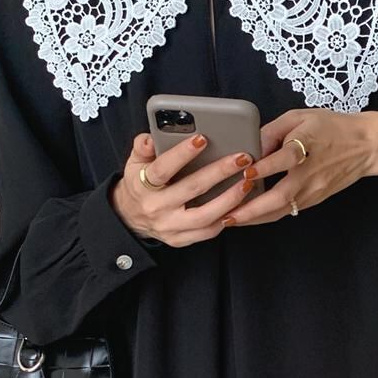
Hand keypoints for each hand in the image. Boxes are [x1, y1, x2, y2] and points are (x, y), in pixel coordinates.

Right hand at [111, 129, 260, 247]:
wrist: (130, 217)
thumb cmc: (139, 184)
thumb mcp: (134, 162)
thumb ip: (142, 147)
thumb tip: (149, 138)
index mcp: (144, 186)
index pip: (163, 169)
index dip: (182, 154)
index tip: (202, 138)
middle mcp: (157, 209)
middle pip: (192, 189)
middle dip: (219, 172)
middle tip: (241, 158)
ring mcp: (170, 228)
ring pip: (205, 215)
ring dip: (230, 199)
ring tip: (247, 181)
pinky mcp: (180, 240)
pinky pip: (207, 232)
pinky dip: (226, 218)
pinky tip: (241, 204)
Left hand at [227, 105, 377, 229]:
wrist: (365, 147)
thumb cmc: (330, 127)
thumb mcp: (301, 117)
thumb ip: (273, 130)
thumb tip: (249, 147)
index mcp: (308, 145)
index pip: (286, 158)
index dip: (265, 167)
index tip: (245, 173)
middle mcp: (311, 173)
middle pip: (281, 196)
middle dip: (253, 208)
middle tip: (229, 215)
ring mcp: (313, 191)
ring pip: (281, 210)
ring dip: (255, 218)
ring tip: (232, 221)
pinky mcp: (313, 200)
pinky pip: (286, 211)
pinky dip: (266, 215)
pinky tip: (249, 217)